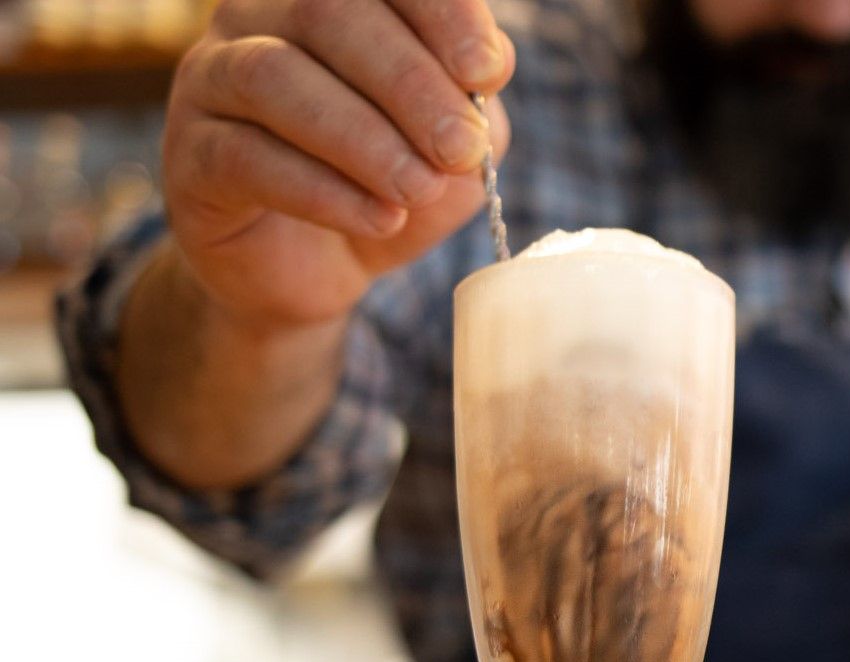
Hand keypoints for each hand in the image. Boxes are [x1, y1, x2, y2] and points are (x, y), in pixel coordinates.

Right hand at [163, 0, 514, 326]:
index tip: (489, 71)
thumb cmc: (376, 194)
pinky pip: (247, 157)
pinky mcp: (190, 156)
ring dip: (363, 138)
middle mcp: (258, 15)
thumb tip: (484, 89)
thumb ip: (468, 118)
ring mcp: (211, 79)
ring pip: (277, 77)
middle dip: (409, 82)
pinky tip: (379, 220)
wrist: (307, 276)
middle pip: (328, 10)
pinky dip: (323, 191)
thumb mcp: (442, 158)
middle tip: (460, 147)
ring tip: (418, 189)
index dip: (439, 11)